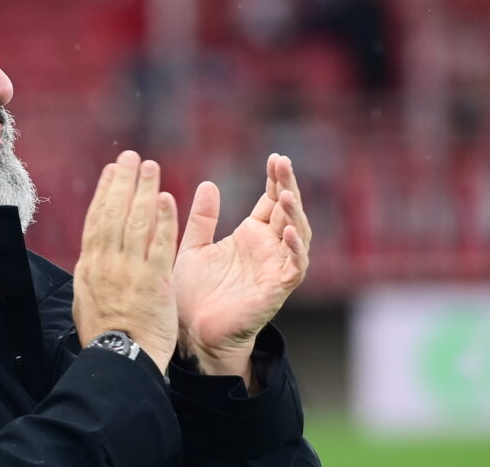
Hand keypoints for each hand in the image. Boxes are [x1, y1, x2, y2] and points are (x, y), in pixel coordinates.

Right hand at [73, 150, 178, 373]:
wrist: (118, 359)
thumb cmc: (105, 334)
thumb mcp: (86, 299)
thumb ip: (93, 273)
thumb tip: (92, 255)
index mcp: (90, 266)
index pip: (97, 219)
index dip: (105, 192)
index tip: (112, 170)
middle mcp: (106, 263)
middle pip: (114, 213)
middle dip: (124, 182)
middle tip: (132, 157)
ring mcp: (129, 270)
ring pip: (136, 222)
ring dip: (144, 191)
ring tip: (151, 167)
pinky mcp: (153, 282)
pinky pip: (158, 244)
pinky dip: (162, 220)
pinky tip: (166, 199)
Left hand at [173, 154, 311, 381]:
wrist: (191, 332)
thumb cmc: (194, 293)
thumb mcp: (194, 247)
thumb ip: (202, 219)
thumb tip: (208, 185)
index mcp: (250, 236)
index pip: (270, 202)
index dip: (275, 180)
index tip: (275, 157)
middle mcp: (268, 249)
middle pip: (287, 212)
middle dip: (287, 186)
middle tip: (283, 163)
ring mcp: (275, 269)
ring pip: (298, 236)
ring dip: (294, 214)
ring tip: (285, 193)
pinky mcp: (276, 290)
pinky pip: (294, 267)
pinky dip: (295, 250)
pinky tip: (288, 232)